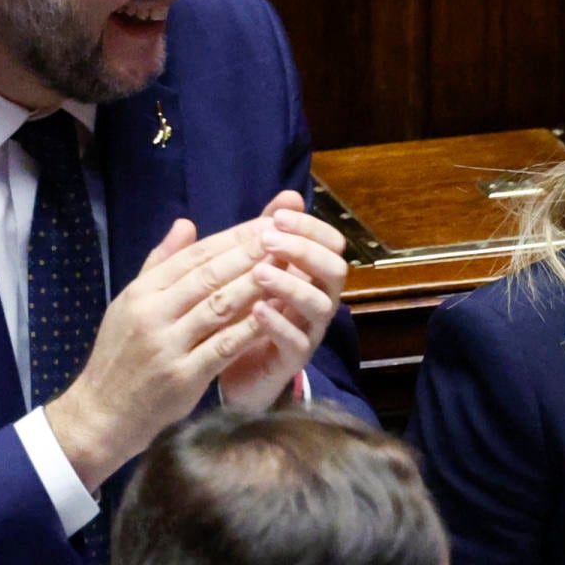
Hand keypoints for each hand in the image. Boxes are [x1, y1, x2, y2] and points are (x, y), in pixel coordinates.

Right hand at [44, 217, 279, 485]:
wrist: (102, 412)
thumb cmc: (122, 356)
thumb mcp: (131, 304)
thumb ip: (160, 264)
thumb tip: (186, 223)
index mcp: (141, 293)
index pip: (193, 256)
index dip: (232, 238)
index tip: (265, 224)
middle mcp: (152, 314)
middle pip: (209, 276)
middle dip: (250, 255)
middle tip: (285, 238)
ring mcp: (167, 345)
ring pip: (220, 306)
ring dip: (257, 285)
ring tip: (287, 269)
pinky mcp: (182, 376)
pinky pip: (224, 346)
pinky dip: (251, 328)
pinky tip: (277, 315)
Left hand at [214, 193, 350, 410]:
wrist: (230, 370)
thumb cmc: (244, 313)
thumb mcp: (251, 267)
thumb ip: (269, 233)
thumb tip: (290, 195)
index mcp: (312, 275)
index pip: (331, 243)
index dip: (310, 227)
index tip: (277, 216)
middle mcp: (318, 301)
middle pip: (335, 270)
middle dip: (305, 251)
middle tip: (268, 240)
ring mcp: (309, 332)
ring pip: (320, 305)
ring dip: (292, 285)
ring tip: (259, 273)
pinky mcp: (292, 361)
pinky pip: (297, 343)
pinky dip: (279, 324)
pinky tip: (256, 310)